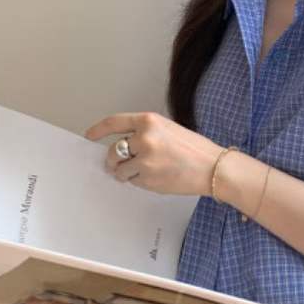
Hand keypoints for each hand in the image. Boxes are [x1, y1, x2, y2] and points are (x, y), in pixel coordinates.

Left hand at [83, 110, 220, 197]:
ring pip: (120, 169)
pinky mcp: (148, 179)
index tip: (90, 135)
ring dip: (126, 173)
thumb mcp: (169, 130)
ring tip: (143, 171)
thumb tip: (123, 146)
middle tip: (119, 163)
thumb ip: (146, 134)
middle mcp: (144, 139)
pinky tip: (155, 178)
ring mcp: (145, 160)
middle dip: (113, 159)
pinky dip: (139, 181)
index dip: (99, 130)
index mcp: (150, 121)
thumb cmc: (195, 150)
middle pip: (114, 150)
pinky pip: (133, 181)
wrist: (214, 168)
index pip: (115, 122)